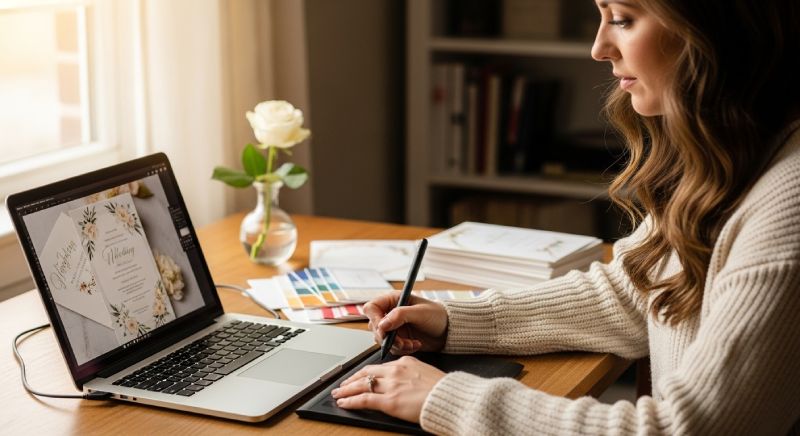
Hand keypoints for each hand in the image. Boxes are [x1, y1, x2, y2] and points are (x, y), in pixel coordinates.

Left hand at [331, 355, 445, 422]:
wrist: (451, 398)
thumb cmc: (444, 390)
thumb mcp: (427, 374)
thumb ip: (412, 375)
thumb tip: (406, 383)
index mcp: (405, 362)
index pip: (379, 366)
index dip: (366, 372)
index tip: (360, 376)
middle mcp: (395, 370)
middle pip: (366, 373)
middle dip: (352, 379)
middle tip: (343, 384)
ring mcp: (391, 385)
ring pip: (361, 385)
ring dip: (347, 389)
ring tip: (338, 393)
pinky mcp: (389, 401)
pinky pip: (364, 399)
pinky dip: (350, 401)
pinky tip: (343, 403)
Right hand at [364, 291, 447, 355]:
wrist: (448, 331)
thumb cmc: (437, 315)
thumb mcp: (420, 313)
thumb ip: (400, 316)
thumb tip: (382, 324)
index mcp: (393, 300)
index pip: (372, 308)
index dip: (375, 319)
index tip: (384, 330)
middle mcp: (390, 313)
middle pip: (375, 327)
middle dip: (388, 337)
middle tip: (401, 341)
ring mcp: (393, 327)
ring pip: (382, 340)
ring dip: (397, 345)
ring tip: (412, 343)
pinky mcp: (398, 339)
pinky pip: (391, 348)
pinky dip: (402, 349)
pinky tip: (415, 344)